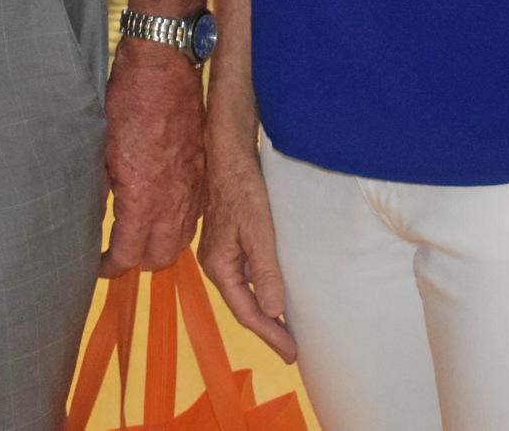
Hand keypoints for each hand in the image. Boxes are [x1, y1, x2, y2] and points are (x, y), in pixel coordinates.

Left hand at [101, 38, 203, 274]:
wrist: (164, 67)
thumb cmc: (127, 101)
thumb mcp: (100, 148)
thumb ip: (100, 188)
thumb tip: (93, 214)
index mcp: (142, 198)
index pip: (128, 254)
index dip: (110, 266)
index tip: (98, 264)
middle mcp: (172, 200)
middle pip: (160, 257)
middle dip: (138, 261)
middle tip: (118, 250)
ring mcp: (193, 187)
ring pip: (182, 239)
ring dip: (161, 245)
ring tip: (141, 235)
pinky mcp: (202, 172)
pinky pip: (195, 215)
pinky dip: (179, 224)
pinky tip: (163, 211)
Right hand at [199, 138, 294, 361]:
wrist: (230, 157)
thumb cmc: (244, 190)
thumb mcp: (259, 231)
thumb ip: (265, 271)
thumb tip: (274, 311)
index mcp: (218, 266)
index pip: (246, 311)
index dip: (270, 334)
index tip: (292, 352)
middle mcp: (216, 265)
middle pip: (243, 307)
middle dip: (268, 330)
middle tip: (292, 351)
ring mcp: (222, 254)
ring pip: (244, 294)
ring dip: (265, 313)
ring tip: (287, 332)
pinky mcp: (230, 244)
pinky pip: (246, 278)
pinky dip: (262, 292)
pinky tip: (276, 296)